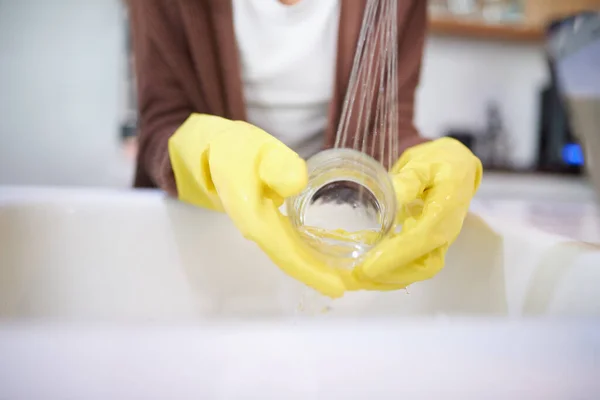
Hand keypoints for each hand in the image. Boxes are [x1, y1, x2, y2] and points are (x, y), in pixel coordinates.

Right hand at [169, 114, 346, 297]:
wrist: (211, 149)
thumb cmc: (236, 148)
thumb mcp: (258, 148)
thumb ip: (278, 164)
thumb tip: (296, 184)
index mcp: (255, 218)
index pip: (287, 253)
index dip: (312, 272)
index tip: (337, 288)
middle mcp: (256, 229)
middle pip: (290, 260)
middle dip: (317, 276)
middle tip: (347, 288)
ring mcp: (259, 227)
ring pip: (289, 253)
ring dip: (313, 266)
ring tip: (341, 275)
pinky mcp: (264, 221)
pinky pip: (287, 243)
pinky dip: (307, 251)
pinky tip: (324, 251)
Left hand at [350, 138, 482, 288]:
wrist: (458, 166)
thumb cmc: (440, 162)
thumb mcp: (424, 162)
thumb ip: (410, 178)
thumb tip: (392, 193)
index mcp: (446, 210)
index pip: (422, 240)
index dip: (395, 256)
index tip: (368, 265)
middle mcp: (446, 231)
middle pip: (423, 266)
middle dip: (390, 275)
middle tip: (356, 276)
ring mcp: (440, 241)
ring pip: (419, 270)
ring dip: (389, 278)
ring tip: (358, 278)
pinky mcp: (430, 244)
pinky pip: (414, 265)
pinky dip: (391, 272)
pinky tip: (367, 269)